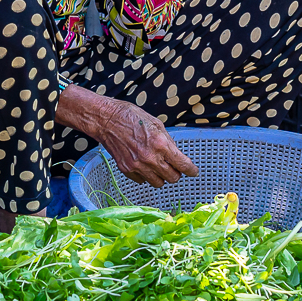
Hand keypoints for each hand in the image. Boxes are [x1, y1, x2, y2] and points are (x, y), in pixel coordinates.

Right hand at [57, 86, 197, 187]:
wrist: (107, 120)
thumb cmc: (132, 117)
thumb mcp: (157, 124)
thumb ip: (168, 142)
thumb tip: (177, 155)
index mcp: (161, 144)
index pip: (183, 165)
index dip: (191, 170)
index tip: (194, 172)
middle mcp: (150, 158)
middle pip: (172, 178)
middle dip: (176, 173)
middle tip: (173, 167)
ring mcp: (137, 166)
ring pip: (158, 183)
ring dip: (161, 176)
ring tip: (158, 167)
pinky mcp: (126, 170)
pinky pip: (142, 181)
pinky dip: (146, 176)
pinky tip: (143, 165)